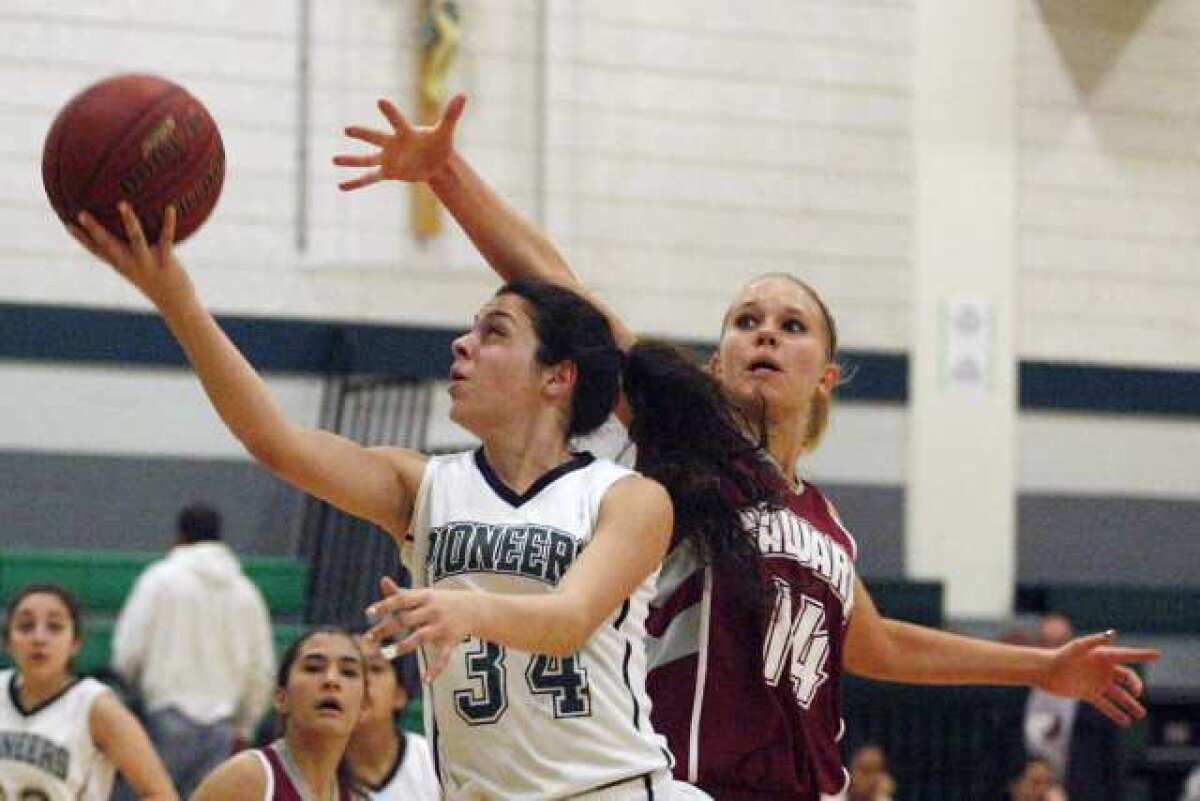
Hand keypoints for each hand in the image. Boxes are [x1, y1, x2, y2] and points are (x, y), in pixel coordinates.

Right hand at [68, 202, 190, 307]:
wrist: (176, 305)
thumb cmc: (159, 284)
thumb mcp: (142, 270)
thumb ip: (134, 254)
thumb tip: (132, 235)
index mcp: (121, 265)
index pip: (97, 251)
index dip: (81, 239)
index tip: (66, 224)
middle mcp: (130, 264)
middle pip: (108, 245)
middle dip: (94, 230)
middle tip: (81, 213)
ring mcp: (147, 263)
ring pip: (136, 239)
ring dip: (129, 221)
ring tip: (122, 203)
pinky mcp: (166, 262)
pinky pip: (166, 239)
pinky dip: (169, 223)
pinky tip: (170, 208)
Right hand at [334, 93, 466, 190]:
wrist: (435, 161)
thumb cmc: (439, 143)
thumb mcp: (445, 131)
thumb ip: (451, 115)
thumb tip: (463, 95)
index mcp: (405, 132)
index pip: (397, 120)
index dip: (390, 112)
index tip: (380, 101)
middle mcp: (392, 143)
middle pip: (375, 137)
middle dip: (362, 134)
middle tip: (347, 129)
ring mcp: (388, 158)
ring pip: (366, 159)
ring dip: (351, 160)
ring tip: (334, 160)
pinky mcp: (388, 172)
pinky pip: (369, 178)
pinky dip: (356, 182)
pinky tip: (341, 186)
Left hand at [364, 576, 477, 680]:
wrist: (475, 609)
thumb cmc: (441, 602)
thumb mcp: (424, 595)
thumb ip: (402, 593)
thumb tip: (382, 581)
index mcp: (425, 597)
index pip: (402, 599)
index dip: (385, 605)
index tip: (368, 613)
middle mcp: (433, 611)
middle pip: (406, 619)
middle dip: (386, 629)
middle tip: (367, 638)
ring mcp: (442, 626)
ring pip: (420, 637)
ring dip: (402, 646)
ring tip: (385, 655)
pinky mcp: (451, 641)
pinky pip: (443, 656)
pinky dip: (436, 668)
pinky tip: (425, 680)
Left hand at [1034, 630, 1158, 725]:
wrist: (1044, 671)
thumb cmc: (1061, 655)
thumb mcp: (1078, 647)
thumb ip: (1095, 641)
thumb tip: (1113, 634)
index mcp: (1103, 656)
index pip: (1127, 655)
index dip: (1142, 654)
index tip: (1158, 654)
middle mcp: (1103, 669)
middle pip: (1127, 678)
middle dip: (1136, 686)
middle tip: (1137, 693)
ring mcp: (1097, 683)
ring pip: (1119, 695)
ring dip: (1130, 704)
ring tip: (1141, 714)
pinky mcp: (1088, 694)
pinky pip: (1105, 705)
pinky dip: (1115, 713)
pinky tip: (1126, 722)